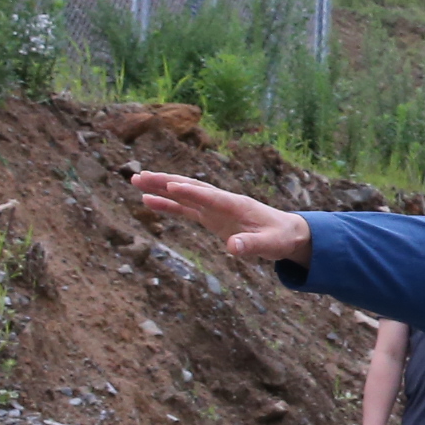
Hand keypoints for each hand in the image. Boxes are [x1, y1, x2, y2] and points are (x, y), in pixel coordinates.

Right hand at [133, 173, 310, 267]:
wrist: (287, 233)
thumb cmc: (281, 237)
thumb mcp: (271, 245)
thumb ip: (252, 245)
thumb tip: (232, 248)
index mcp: (237, 205)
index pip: (210, 197)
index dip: (192, 192)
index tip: (171, 186)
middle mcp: (222, 202)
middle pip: (190, 189)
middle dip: (165, 182)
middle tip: (141, 176)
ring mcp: (214, 208)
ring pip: (183, 195)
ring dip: (160, 189)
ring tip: (136, 181)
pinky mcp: (211, 217)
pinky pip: (185, 209)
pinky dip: (167, 205)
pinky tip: (148, 201)